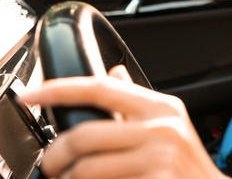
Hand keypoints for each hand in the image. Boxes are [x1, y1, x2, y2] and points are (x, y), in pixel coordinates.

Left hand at [22, 66, 226, 178]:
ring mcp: (159, 159)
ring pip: (86, 169)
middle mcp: (162, 130)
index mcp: (162, 108)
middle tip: (53, 166)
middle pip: (84, 136)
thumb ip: (136, 103)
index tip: (33, 95)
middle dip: (57, 156)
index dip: (60, 89)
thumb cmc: (187, 166)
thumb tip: (114, 74)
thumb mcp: (169, 125)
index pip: (101, 88)